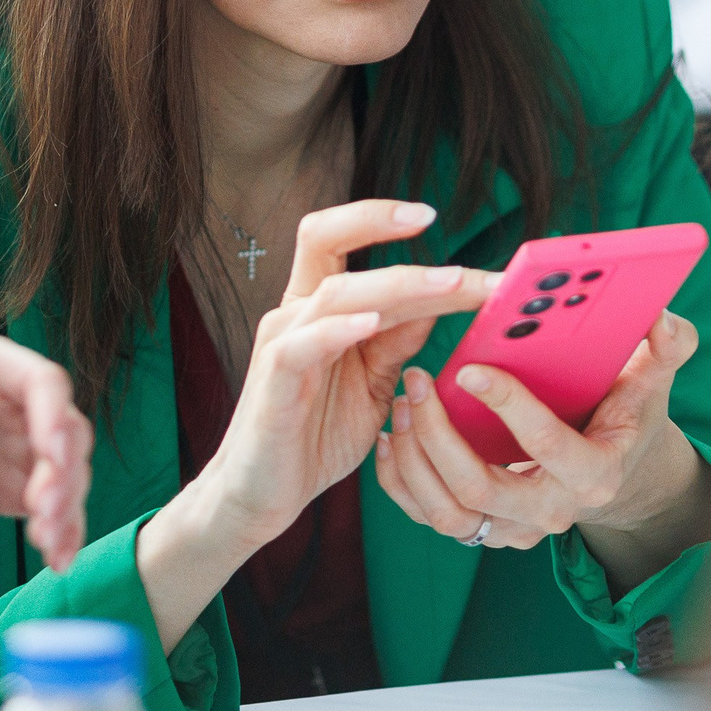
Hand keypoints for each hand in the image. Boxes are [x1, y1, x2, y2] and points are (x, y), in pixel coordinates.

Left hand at [0, 334, 92, 572]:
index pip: (42, 383)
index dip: (53, 417)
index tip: (49, 455)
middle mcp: (19, 404)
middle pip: (68, 432)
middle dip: (64, 471)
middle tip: (43, 509)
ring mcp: (22, 448)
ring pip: (70, 473)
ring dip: (66, 507)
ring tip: (46, 542)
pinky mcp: (15, 488)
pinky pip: (53, 509)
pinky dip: (63, 534)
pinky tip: (58, 559)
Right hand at [135, 200, 491, 650]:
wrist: (263, 495)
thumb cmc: (314, 435)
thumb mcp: (373, 384)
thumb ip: (398, 341)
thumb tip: (440, 301)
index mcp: (319, 308)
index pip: (347, 243)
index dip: (387, 222)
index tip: (436, 215)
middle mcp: (296, 313)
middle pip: (323, 238)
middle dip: (379, 222)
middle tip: (435, 219)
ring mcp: (282, 344)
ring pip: (333, 292)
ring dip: (395, 284)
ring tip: (447, 283)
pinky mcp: (274, 384)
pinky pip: (301, 346)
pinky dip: (337, 330)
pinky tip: (372, 322)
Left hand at [375, 311, 710, 591]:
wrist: (616, 473)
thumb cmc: (627, 415)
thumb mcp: (653, 381)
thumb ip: (667, 348)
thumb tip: (662, 317)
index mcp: (595, 473)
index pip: (547, 446)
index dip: (508, 406)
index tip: (469, 366)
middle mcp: (552, 511)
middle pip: (481, 489)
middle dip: (440, 436)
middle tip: (416, 381)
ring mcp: (515, 528)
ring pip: (449, 512)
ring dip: (415, 460)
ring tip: (403, 404)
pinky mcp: (485, 531)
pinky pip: (430, 518)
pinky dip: (401, 483)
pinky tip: (392, 436)